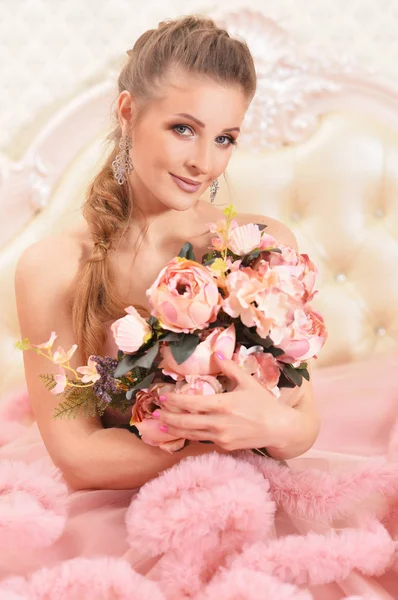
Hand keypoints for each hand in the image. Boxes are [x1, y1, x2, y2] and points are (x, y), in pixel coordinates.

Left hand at [153, 353, 291, 450]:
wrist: (278, 428)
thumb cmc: (264, 403)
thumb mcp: (248, 382)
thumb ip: (231, 368)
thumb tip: (217, 354)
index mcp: (224, 405)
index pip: (192, 404)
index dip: (175, 402)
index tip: (163, 398)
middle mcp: (220, 423)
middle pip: (186, 422)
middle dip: (168, 418)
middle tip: (154, 413)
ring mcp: (221, 437)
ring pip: (191, 434)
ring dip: (174, 430)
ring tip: (160, 425)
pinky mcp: (224, 447)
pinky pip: (203, 440)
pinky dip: (190, 436)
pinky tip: (181, 432)